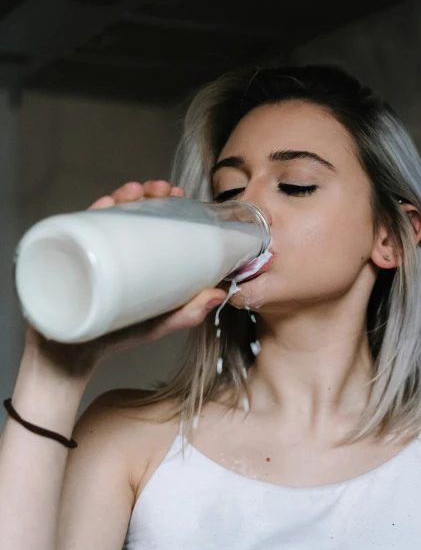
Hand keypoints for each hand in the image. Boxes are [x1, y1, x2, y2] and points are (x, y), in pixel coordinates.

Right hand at [22, 181, 227, 378]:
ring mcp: (93, 253)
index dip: (165, 203)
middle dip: (146, 194)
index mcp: (137, 258)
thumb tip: (220, 294)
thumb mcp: (160, 322)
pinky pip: (79, 231)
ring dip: (122, 196)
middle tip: (160, 190)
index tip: (179, 195)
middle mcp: (115, 250)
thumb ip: (188, 312)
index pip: (151, 222)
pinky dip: (92, 214)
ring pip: (107, 215)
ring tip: (135, 193)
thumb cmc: (119, 336)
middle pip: (130, 212)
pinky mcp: (71, 259)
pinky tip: (104, 205)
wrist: (73, 359)